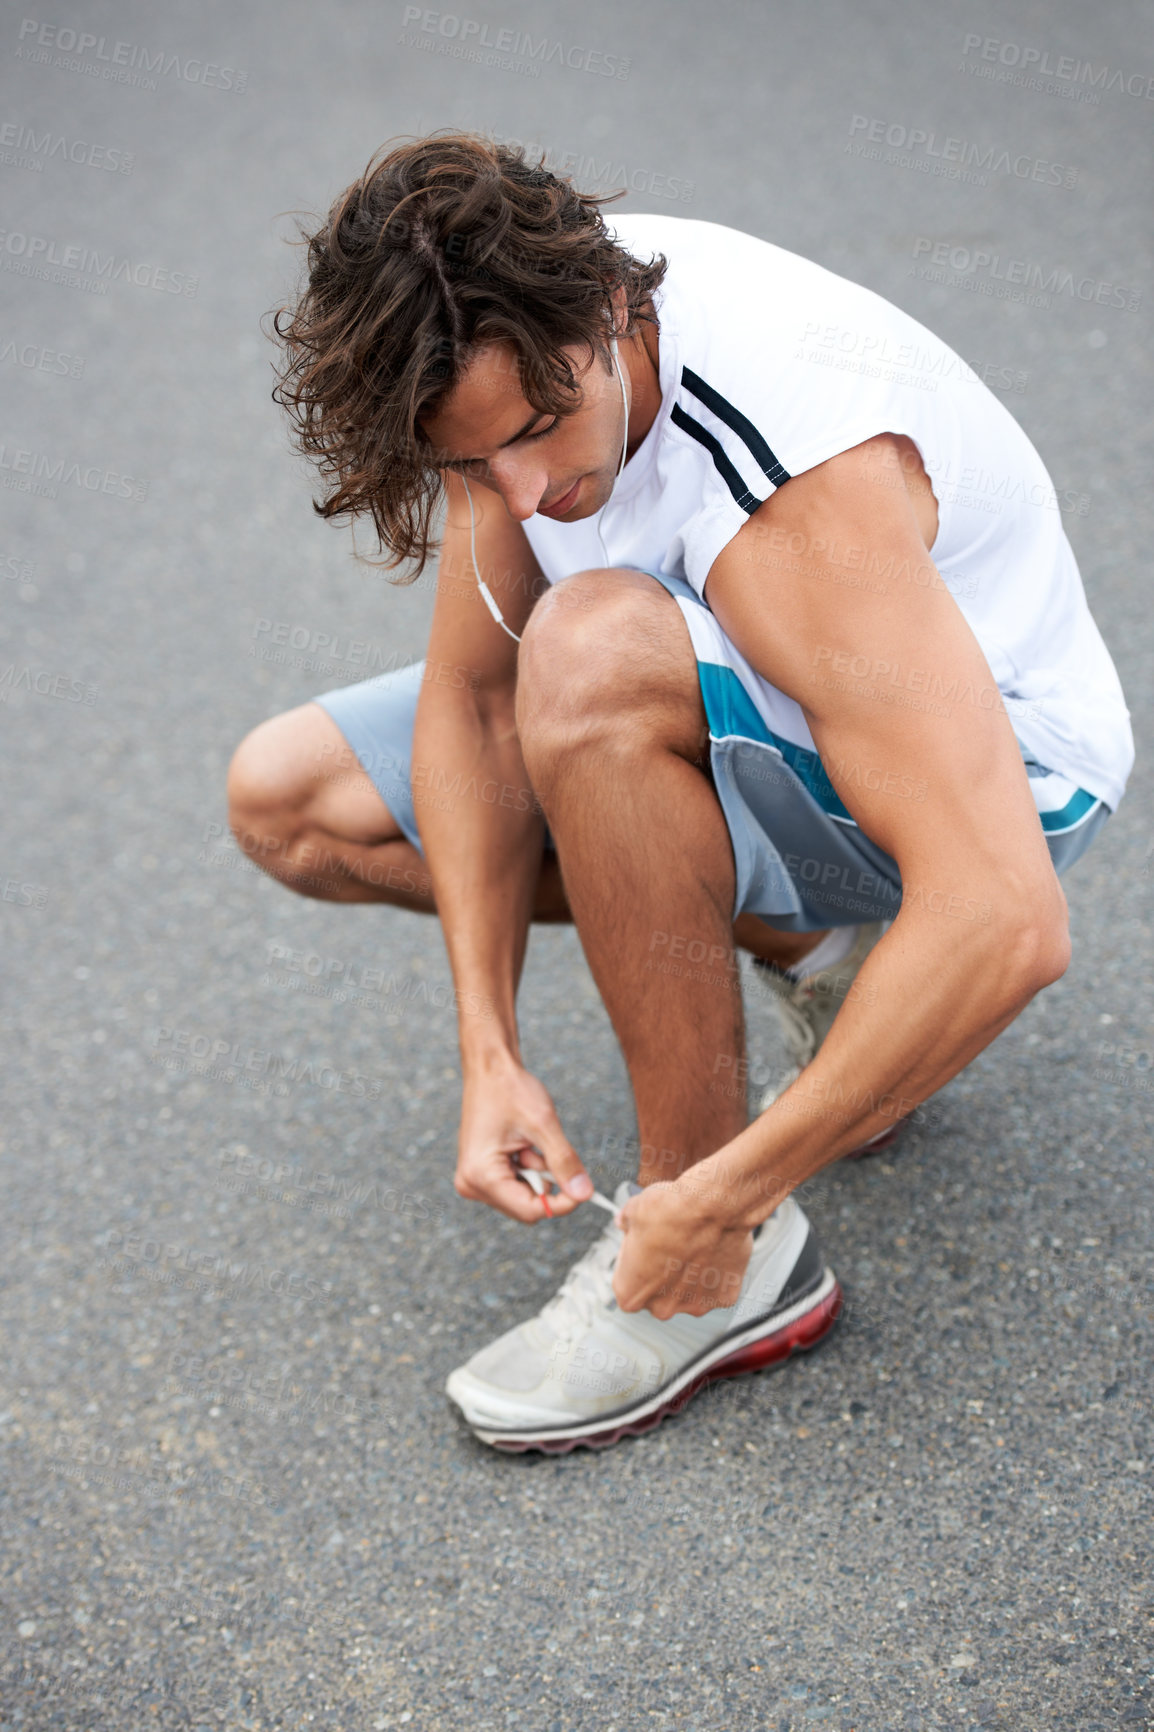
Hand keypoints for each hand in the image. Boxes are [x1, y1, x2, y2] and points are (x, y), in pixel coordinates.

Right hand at [456, 1053, 592, 1222]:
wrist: (490, 1068)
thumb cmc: (510, 1089)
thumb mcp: (544, 1125)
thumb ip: (564, 1162)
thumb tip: (585, 1194)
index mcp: (481, 1175)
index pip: (530, 1211)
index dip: (562, 1203)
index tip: (583, 1188)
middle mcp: (472, 1184)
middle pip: (526, 1207)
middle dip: (545, 1182)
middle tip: (543, 1149)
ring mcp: (474, 1180)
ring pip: (523, 1196)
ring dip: (537, 1173)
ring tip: (529, 1142)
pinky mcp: (481, 1174)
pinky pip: (515, 1185)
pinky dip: (528, 1168)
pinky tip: (521, 1144)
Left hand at [612, 1179, 754, 1318]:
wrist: (713, 1205)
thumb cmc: (672, 1210)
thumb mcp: (633, 1210)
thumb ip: (625, 1223)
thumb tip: (625, 1222)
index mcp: (631, 1293)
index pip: (626, 1285)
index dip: (634, 1263)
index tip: (642, 1249)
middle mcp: (662, 1307)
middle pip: (658, 1295)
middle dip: (662, 1275)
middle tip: (669, 1246)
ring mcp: (695, 1305)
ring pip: (688, 1293)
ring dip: (689, 1276)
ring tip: (693, 1246)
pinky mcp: (723, 1297)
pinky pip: (716, 1287)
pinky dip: (715, 1273)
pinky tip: (713, 1250)